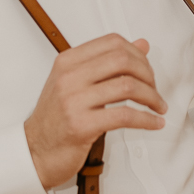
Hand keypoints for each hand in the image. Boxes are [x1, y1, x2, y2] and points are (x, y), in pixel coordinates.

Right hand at [25, 33, 165, 189]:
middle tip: (154, 91)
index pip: (112, 42)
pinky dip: (146, 119)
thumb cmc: (57, 118)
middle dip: (148, 75)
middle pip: (123, 60)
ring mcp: (73, 101)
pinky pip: (124, 116)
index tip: (147, 72)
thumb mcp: (77, 83)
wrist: (35, 151)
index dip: (138, 55)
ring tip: (158, 107)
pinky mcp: (81, 125)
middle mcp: (69, 77)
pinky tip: (154, 123)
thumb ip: (107, 63)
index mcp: (67, 61)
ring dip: (152, 98)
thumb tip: (142, 45)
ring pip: (127, 86)